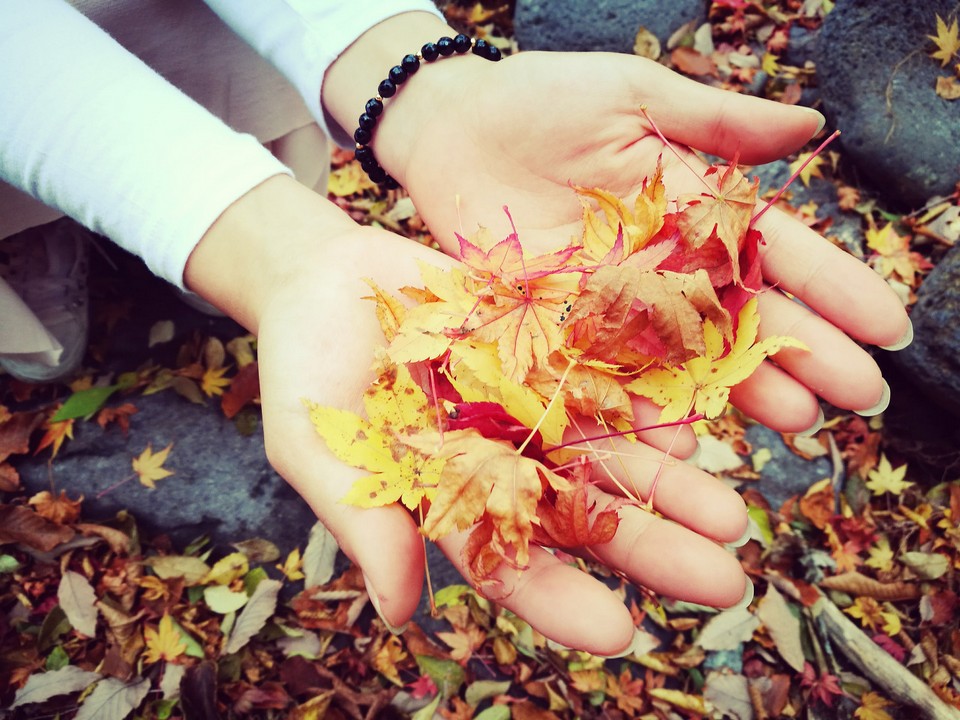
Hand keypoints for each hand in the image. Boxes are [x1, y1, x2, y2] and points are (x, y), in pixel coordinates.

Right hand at [186, 177, 749, 654]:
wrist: (325, 277)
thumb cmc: (303, 367)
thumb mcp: (315, 443)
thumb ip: (363, 517)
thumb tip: (400, 614)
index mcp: (449, 499)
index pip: (509, 564)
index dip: (561, 599)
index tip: (620, 634)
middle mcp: (503, 459)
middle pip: (583, 514)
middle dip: (651, 549)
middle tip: (723, 585)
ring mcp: (529, 402)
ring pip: (611, 451)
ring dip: (671, 484)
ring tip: (732, 515)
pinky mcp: (545, 342)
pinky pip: (604, 372)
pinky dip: (645, 398)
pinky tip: (691, 425)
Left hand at [374, 50, 908, 434]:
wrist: (453, 125)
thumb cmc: (542, 97)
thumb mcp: (634, 96)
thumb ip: (715, 119)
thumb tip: (813, 125)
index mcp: (691, 209)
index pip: (777, 252)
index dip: (834, 289)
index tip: (888, 326)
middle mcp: (662, 265)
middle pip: (743, 315)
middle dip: (804, 353)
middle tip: (859, 397)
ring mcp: (611, 302)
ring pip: (686, 354)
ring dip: (740, 389)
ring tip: (795, 421)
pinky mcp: (556, 325)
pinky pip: (605, 371)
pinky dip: (641, 405)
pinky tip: (682, 435)